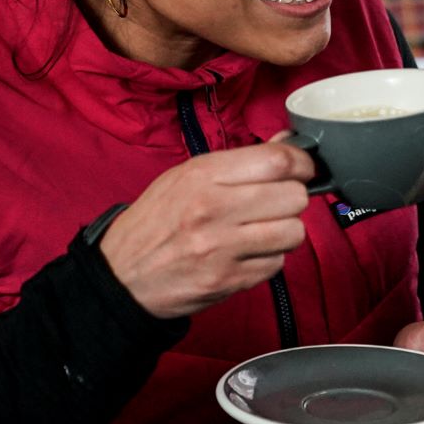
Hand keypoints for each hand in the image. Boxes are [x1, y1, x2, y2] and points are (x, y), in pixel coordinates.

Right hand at [100, 142, 314, 319]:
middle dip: (292, 200)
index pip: (278, 161)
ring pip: (294, 232)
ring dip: (285, 232)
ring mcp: (221, 247)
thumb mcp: (185, 177)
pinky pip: (277, 264)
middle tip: (274, 205)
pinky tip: (245, 255)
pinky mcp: (228, 279)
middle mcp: (213, 208)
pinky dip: (268, 260)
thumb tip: (287, 144)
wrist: (120, 275)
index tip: (303, 169)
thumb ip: (239, 162)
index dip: (302, 164)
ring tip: (261, 232)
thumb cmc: (156, 221)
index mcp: (202, 175)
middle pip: (294, 197)